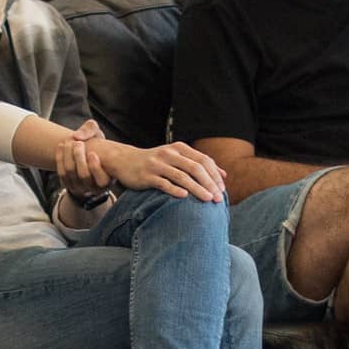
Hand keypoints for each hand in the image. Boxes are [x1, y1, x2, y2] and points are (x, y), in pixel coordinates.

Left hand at [54, 120, 112, 202]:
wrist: (85, 155)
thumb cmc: (96, 145)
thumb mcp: (98, 136)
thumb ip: (91, 129)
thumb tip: (77, 135)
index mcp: (108, 179)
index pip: (102, 181)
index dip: (95, 168)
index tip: (92, 153)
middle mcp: (95, 188)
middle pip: (84, 176)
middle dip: (79, 157)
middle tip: (78, 143)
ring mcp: (80, 188)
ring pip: (71, 174)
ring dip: (68, 156)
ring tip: (69, 142)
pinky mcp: (68, 185)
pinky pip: (61, 173)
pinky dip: (60, 158)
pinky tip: (61, 146)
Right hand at [90, 137, 224, 201]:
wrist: (125, 161)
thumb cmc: (156, 162)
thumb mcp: (177, 158)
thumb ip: (198, 164)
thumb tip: (223, 175)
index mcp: (179, 148)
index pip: (203, 160)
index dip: (214, 175)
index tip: (222, 190)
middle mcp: (169, 154)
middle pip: (195, 168)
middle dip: (209, 183)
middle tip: (218, 198)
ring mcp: (157, 164)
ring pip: (182, 176)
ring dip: (197, 188)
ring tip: (207, 199)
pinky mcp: (147, 175)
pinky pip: (163, 183)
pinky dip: (174, 189)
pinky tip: (184, 196)